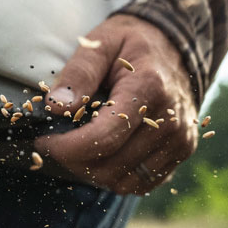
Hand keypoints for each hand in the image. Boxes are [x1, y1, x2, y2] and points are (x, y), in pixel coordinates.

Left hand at [33, 14, 197, 194]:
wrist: (176, 46)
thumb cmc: (131, 44)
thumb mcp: (100, 44)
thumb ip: (78, 73)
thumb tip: (55, 107)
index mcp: (148, 89)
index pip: (103, 139)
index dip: (66, 148)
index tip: (44, 140)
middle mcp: (170, 120)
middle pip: (111, 165)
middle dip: (73, 161)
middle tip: (55, 144)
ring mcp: (180, 140)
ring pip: (124, 182)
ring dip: (92, 172)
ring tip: (77, 149)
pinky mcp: (182, 152)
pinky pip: (142, 184)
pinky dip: (116, 177)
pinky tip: (101, 155)